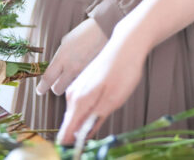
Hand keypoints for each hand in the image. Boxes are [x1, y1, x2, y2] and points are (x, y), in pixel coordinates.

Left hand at [37, 18, 107, 95]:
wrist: (104, 30)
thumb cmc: (85, 32)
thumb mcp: (67, 41)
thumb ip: (60, 55)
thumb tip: (57, 65)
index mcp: (62, 57)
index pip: (48, 78)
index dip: (42, 87)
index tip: (40, 90)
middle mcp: (71, 67)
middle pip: (58, 89)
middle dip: (56, 88)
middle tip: (58, 83)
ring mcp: (83, 73)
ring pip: (71, 87)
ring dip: (71, 83)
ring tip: (76, 72)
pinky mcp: (93, 75)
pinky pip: (83, 83)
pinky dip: (82, 80)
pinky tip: (86, 70)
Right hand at [57, 24, 150, 144]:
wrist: (126, 45)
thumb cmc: (123, 71)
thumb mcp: (113, 100)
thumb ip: (95, 119)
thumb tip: (81, 137)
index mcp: (79, 101)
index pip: (66, 131)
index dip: (72, 145)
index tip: (78, 151)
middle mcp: (73, 95)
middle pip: (71, 124)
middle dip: (81, 133)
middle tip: (100, 130)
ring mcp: (77, 87)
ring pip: (77, 114)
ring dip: (87, 120)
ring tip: (106, 112)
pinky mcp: (83, 83)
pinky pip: (82, 104)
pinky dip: (90, 110)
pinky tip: (104, 104)